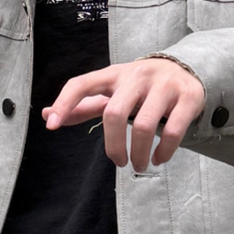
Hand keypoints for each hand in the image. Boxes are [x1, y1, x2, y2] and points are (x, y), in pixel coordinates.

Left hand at [43, 56, 205, 172]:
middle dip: (113, 145)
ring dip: (139, 153)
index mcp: (114, 74)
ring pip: (145, 125)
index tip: (52, 125)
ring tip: (139, 164)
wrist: (187, 69)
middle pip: (115, 113)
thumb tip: (47, 116)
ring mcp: (164, 85)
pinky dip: (164, 151)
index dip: (65, 103)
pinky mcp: (187, 97)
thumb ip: (82, 105)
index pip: (82, 84)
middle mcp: (137, 76)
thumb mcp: (112, 91)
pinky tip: (158, 158)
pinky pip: (173, 130)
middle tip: (119, 162)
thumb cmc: (140, 87)